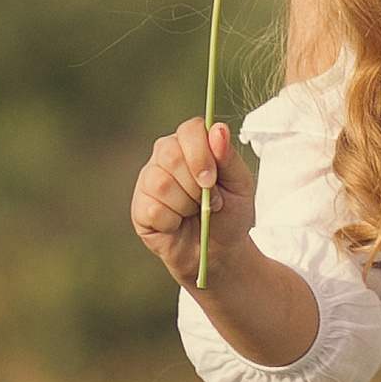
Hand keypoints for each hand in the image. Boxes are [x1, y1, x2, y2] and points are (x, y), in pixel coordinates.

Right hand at [130, 115, 256, 293]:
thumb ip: (229, 157)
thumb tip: (218, 130)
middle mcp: (166, 157)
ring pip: (161, 183)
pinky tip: (178, 224)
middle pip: (171, 154)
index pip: (190, 130)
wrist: (219, 252)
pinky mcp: (140, 208)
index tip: (213, 179)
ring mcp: (149, 181)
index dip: (201, 154)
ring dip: (186, 205)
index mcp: (192, 144)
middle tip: (207, 201)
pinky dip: (172, 222)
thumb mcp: (240, 185)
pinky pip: (153, 209)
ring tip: (193, 212)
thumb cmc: (230, 214)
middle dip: (195, 184)